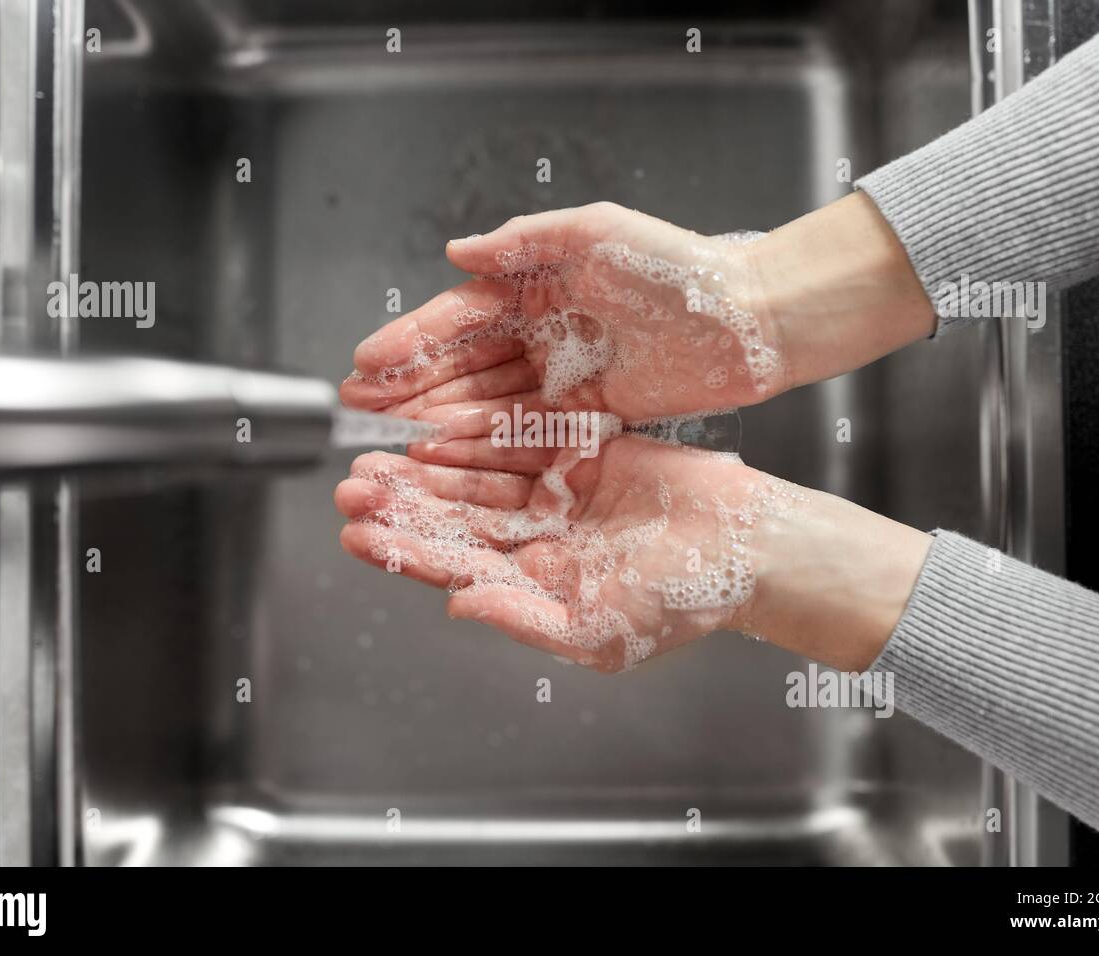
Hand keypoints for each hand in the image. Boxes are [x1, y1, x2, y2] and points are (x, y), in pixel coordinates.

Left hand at [335, 438, 930, 672]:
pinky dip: (477, 440)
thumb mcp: (601, 630)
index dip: (402, 551)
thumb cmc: (683, 601)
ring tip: (377, 457)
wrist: (746, 545)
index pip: (454, 569)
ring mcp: (557, 499)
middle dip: (401, 505)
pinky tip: (435, 433)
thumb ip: (525, 619)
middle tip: (352, 486)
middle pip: (454, 521)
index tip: (357, 535)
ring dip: (427, 470)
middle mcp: (537, 544)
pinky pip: (518, 445)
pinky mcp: (580, 457)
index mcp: (536, 588)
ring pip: (476, 482)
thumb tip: (457, 606)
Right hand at [339, 194, 936, 435]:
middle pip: (464, 363)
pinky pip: (528, 430)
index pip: (460, 315)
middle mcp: (543, 329)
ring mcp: (563, 373)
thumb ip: (522, 242)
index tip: (365, 362)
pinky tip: (450, 453)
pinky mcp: (590, 413)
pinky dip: (489, 442)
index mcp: (538, 281)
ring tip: (391, 439)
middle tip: (359, 411)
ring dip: (439, 419)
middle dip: (410, 387)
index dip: (411, 340)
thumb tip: (456, 251)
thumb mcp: (595, 233)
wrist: (749, 320)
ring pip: (489, 401)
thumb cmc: (679, 265)